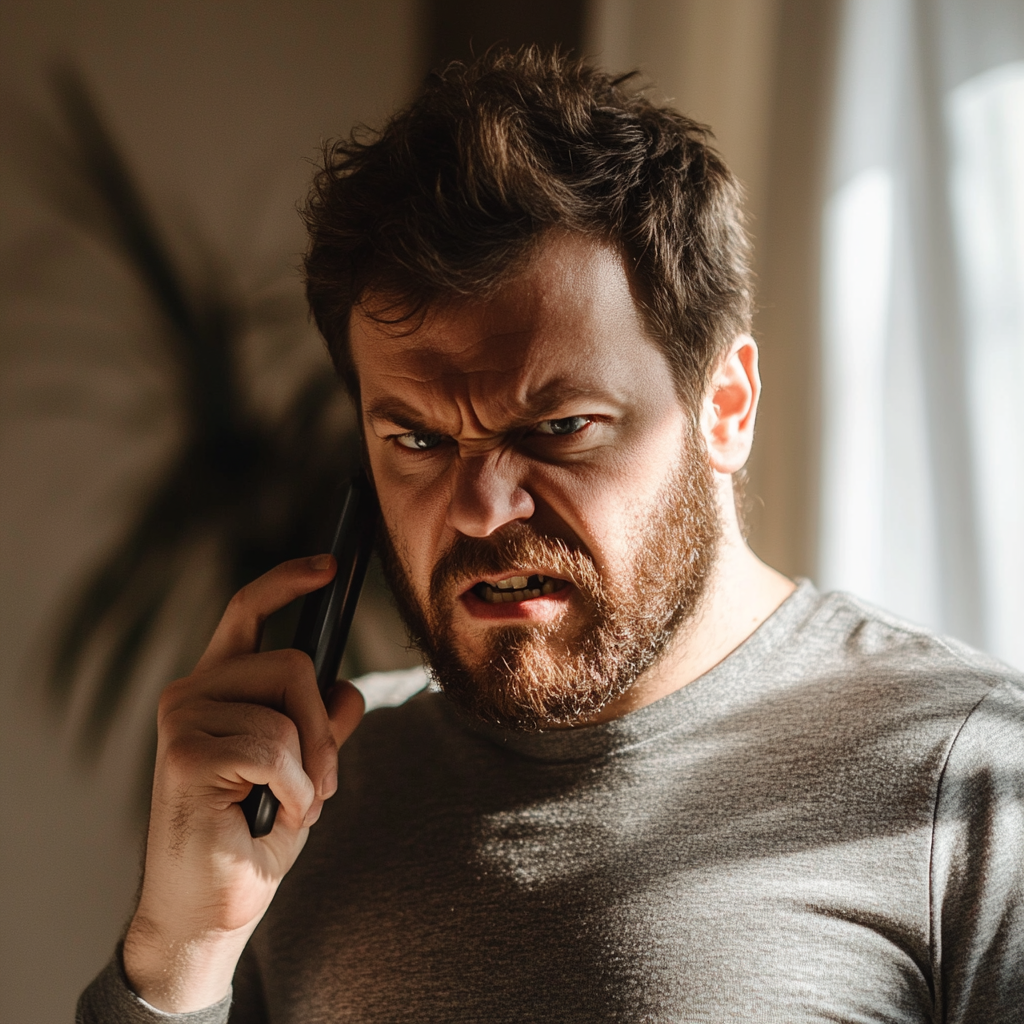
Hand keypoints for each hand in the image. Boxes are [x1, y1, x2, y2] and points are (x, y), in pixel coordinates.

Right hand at [122, 555, 364, 1011]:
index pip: (248, 611)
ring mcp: (183, 718)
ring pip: (289, 709)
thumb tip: (348, 688)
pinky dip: (292, 790)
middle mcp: (193, 691)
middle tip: (322, 780)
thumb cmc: (252, 835)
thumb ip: (321, 723)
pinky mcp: (185, 753)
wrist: (211, 908)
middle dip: (324, 725)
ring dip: (309, 769)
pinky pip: (277, 750)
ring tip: (287, 804)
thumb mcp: (302, 768)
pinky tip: (264, 818)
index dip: (288, 579)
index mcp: (218, 686)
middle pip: (292, 662)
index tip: (330, 565)